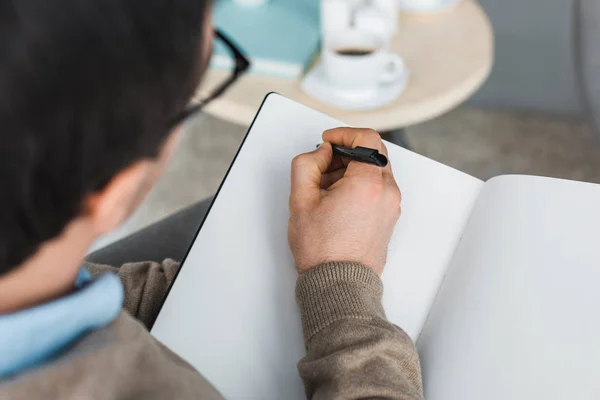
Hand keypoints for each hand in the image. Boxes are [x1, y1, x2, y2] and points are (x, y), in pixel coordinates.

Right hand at [288, 128, 400, 275]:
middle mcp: (387, 192)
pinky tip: (339, 201)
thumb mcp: (300, 200)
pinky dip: (360, 184)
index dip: (343, 133)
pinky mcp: (389, 216)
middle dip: (346, 152)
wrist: (339, 283)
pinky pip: (378, 188)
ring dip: (352, 170)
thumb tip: (321, 153)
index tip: (328, 141)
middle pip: (372, 152)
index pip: (366, 138)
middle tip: (324, 166)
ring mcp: (391, 205)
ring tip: (328, 190)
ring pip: (375, 170)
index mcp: (368, 183)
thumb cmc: (322, 250)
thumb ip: (306, 164)